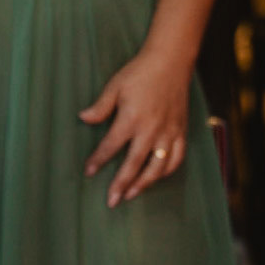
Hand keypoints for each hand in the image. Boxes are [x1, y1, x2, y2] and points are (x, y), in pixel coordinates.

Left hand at [79, 49, 191, 206]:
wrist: (170, 63)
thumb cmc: (139, 73)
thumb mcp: (114, 86)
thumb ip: (100, 107)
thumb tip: (83, 119)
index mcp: (132, 119)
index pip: (111, 146)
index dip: (98, 160)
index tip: (88, 172)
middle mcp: (151, 131)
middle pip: (134, 164)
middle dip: (121, 184)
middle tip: (111, 201)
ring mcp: (169, 133)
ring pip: (157, 168)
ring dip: (144, 184)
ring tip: (131, 195)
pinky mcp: (181, 132)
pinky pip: (176, 159)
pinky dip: (166, 171)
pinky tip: (156, 177)